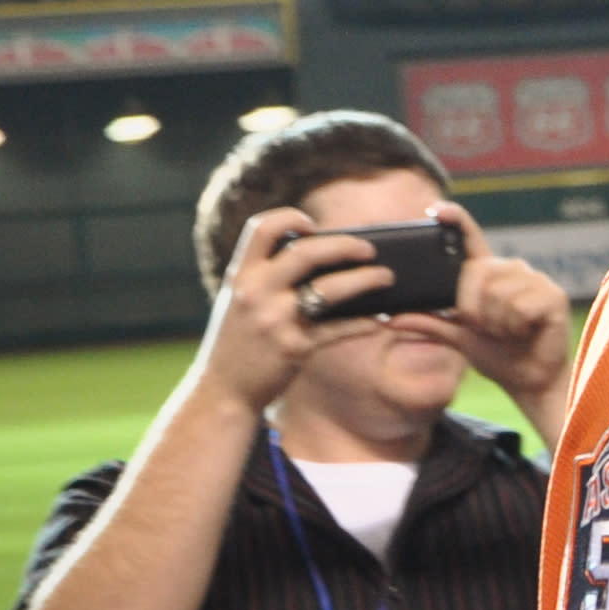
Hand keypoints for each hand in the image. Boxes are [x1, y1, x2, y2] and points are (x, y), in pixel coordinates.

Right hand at [191, 210, 381, 417]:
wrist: (222, 391)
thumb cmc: (237, 342)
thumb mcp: (239, 301)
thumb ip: (265, 277)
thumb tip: (321, 256)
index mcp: (241, 276)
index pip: (261, 228)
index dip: (291, 218)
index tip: (314, 224)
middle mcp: (255, 293)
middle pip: (306, 252)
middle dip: (345, 245)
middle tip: (369, 249)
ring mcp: (275, 320)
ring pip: (330, 289)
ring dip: (365, 280)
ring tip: (386, 277)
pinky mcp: (295, 348)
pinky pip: (338, 329)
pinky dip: (361, 323)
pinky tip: (376, 320)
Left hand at [409, 201, 573, 424]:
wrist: (530, 380)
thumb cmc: (497, 354)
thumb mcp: (457, 338)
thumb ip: (428, 323)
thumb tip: (390, 318)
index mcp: (488, 274)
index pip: (470, 240)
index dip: (456, 221)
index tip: (436, 209)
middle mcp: (511, 269)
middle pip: (476, 274)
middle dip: (474, 311)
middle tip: (488, 329)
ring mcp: (535, 280)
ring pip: (497, 294)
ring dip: (496, 324)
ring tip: (510, 332)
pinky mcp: (552, 296)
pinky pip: (519, 307)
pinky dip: (516, 327)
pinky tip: (527, 332)